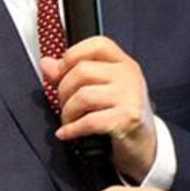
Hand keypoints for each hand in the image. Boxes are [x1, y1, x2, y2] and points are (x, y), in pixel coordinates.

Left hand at [41, 36, 156, 181]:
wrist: (143, 146)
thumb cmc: (119, 114)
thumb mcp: (100, 89)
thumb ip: (72, 73)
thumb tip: (46, 64)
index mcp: (123, 63)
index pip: (96, 44)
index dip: (72, 56)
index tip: (60, 73)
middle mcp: (129, 75)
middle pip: (82, 71)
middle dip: (63, 91)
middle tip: (64, 105)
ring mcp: (130, 96)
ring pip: (82, 96)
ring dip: (67, 112)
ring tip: (68, 120)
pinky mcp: (127, 119)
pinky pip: (89, 121)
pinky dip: (72, 129)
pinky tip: (66, 133)